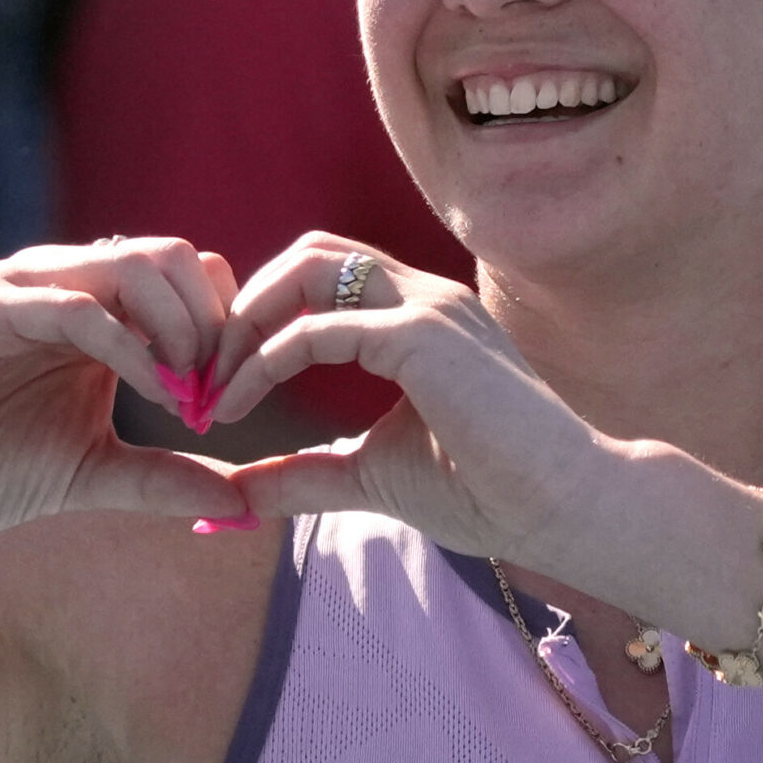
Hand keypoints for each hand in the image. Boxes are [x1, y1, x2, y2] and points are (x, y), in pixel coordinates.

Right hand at [0, 239, 251, 538]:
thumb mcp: (88, 474)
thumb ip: (162, 477)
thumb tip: (246, 504)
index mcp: (100, 315)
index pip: (195, 280)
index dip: (228, 332)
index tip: (239, 402)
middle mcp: (70, 287)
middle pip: (180, 258)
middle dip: (215, 324)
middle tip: (221, 396)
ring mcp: (29, 290)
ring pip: (136, 263)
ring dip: (181, 326)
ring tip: (190, 394)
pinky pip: (76, 305)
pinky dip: (129, 344)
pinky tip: (153, 390)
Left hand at [205, 233, 621, 569]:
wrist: (561, 508)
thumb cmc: (486, 492)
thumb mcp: (370, 476)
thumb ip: (304, 475)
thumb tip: (233, 496)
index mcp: (417, 317)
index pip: (320, 277)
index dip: (259, 319)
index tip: (216, 386)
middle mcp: (422, 296)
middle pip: (308, 254)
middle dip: (244, 306)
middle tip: (202, 374)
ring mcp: (426, 306)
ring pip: (309, 266)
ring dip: (247, 320)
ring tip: (214, 384)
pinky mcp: (422, 335)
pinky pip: (320, 327)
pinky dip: (268, 359)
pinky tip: (239, 402)